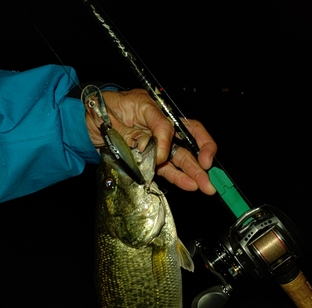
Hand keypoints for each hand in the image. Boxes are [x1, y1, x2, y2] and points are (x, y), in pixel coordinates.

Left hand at [85, 89, 216, 194]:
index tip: (192, 157)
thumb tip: (163, 152)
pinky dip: (178, 179)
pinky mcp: (149, 161)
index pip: (187, 128)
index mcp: (164, 114)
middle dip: (201, 163)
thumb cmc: (110, 105)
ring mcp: (158, 148)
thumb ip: (156, 124)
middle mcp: (165, 131)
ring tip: (205, 187)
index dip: (195, 143)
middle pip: (189, 147)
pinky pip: (166, 170)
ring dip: (193, 175)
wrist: (90, 119)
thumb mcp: (136, 104)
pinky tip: (189, 186)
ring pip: (181, 161)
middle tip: (209, 179)